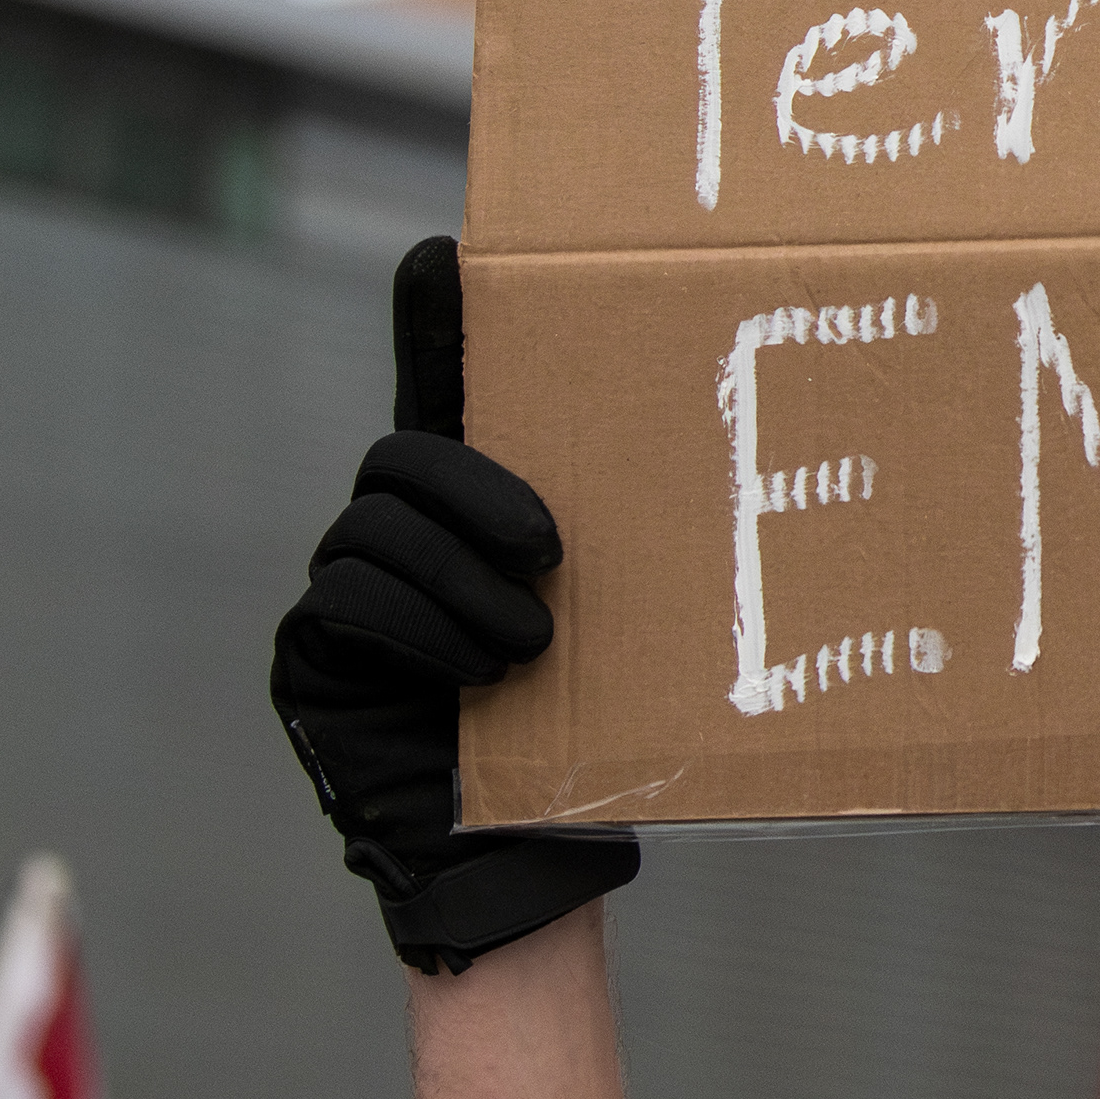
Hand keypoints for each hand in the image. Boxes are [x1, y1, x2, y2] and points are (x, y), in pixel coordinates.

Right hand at [270, 237, 634, 970]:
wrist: (524, 851)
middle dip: (476, 491)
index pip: (446, 388)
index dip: (437, 318)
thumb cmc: (594, 729)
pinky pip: (344, 597)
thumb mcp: (633, 622)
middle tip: (554, 550)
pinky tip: (478, 676)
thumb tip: (789, 470)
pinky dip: (420, 628)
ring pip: (374, 529)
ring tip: (531, 643)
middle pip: (403, 455)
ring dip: (460, 582)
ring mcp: (343, 586)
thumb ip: (646, 552)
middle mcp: (400, 532)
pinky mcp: (310, 650)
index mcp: (479, 510)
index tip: (448, 247)